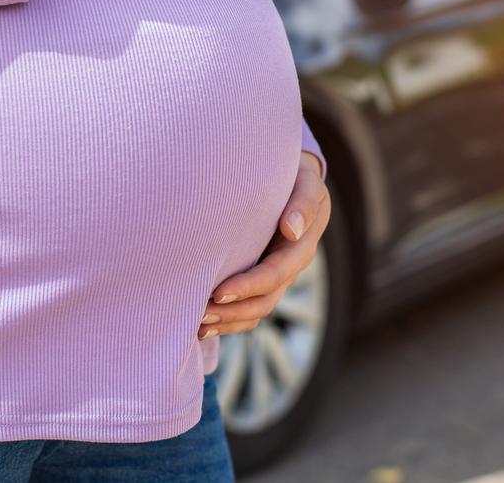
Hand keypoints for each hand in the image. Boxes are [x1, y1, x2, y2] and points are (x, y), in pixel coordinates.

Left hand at [198, 151, 329, 338]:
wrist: (295, 181)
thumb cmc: (298, 178)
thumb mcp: (307, 183)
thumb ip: (303, 204)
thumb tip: (292, 229)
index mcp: (300, 247)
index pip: (275, 274)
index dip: (248, 287)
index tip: (218, 292)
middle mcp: (289, 268)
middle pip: (264, 301)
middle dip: (232, 311)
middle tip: (199, 314)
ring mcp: (275, 277)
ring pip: (255, 311)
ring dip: (228, 321)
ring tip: (196, 325)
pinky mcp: (261, 279)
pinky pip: (248, 310)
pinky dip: (228, 320)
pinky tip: (202, 326)